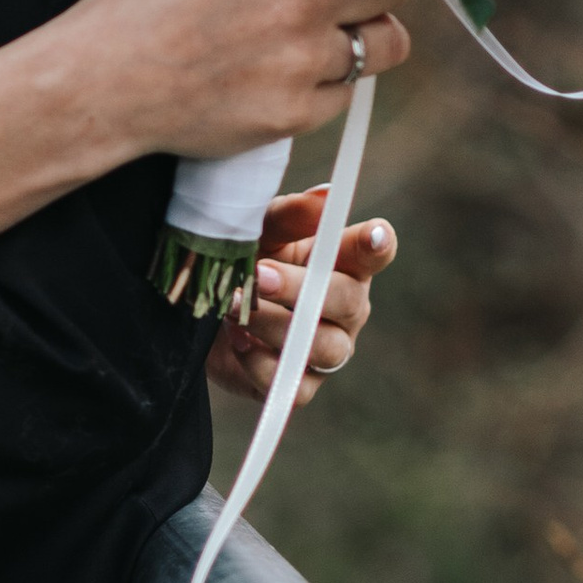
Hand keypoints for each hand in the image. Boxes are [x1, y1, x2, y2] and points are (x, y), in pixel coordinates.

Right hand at [63, 0, 414, 165]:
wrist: (98, 88)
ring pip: (386, 44)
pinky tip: (289, 73)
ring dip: (364, 35)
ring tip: (329, 34)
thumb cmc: (131, 8)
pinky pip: (345, 93)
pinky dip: (327, 82)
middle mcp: (300, 3)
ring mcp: (303, 64)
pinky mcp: (296, 113)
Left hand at [204, 189, 395, 408]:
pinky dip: (259, 361)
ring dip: (275, 324)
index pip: (375, 252)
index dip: (378, 245)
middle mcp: (345, 310)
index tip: (373, 236)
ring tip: (237, 303)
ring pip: (323, 346)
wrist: (204, 310)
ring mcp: (326, 350)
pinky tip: (236, 338)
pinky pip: (291, 382)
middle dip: (301, 288)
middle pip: (348, 302)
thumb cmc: (246, 262)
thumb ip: (289, 216)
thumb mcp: (260, 231)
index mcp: (344, 265)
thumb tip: (325, 196)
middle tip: (261, 274)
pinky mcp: (297, 385)